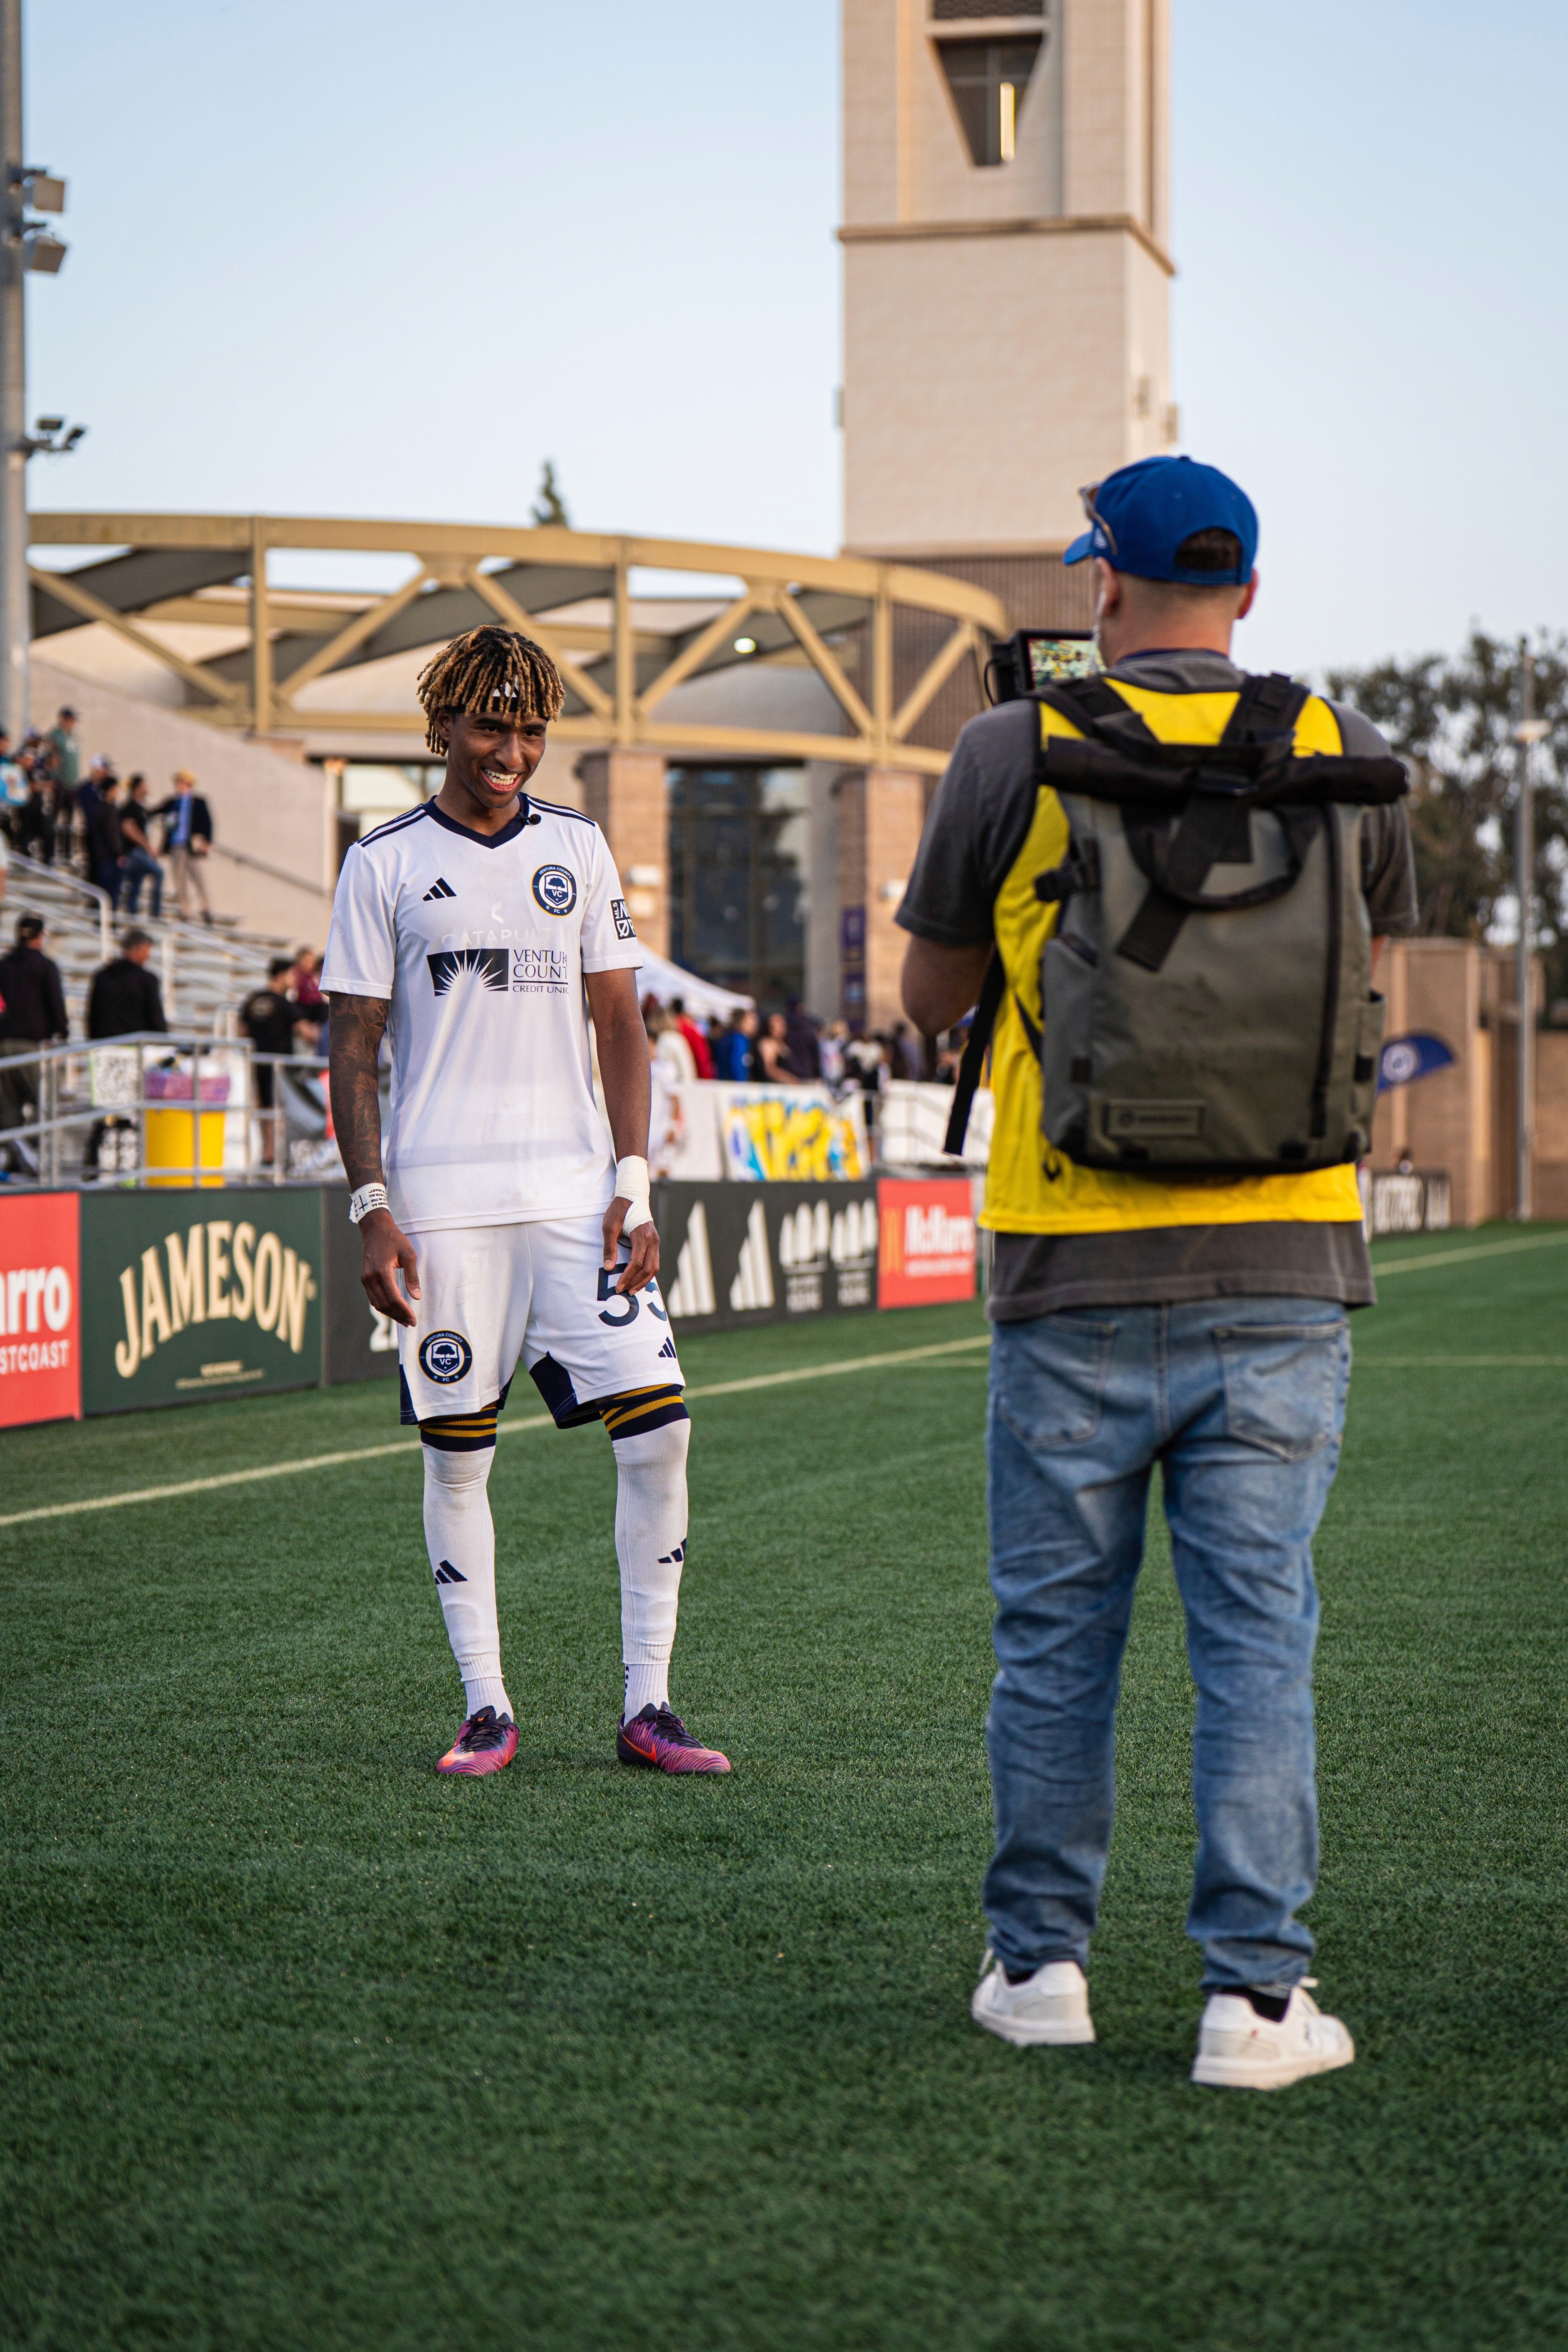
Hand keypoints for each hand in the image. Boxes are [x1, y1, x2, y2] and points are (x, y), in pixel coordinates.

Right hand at [359, 1207, 419, 1327]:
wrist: (375, 1229)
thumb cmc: (394, 1240)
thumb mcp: (409, 1254)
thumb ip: (412, 1277)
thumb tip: (416, 1297)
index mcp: (382, 1271)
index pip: (394, 1298)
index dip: (404, 1311)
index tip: (413, 1319)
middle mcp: (370, 1278)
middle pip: (385, 1304)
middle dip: (398, 1316)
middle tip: (410, 1323)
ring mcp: (365, 1279)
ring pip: (377, 1304)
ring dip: (390, 1314)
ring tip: (403, 1320)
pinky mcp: (364, 1279)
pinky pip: (373, 1298)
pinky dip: (383, 1306)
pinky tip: (393, 1310)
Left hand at [603, 1198, 658, 1293]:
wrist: (632, 1196)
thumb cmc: (619, 1210)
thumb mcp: (609, 1226)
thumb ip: (609, 1247)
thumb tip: (608, 1268)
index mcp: (642, 1236)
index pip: (636, 1263)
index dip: (627, 1277)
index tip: (618, 1286)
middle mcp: (653, 1240)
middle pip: (648, 1268)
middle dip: (636, 1282)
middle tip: (624, 1291)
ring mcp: (656, 1241)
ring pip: (654, 1267)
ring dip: (644, 1280)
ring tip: (632, 1289)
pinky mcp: (654, 1242)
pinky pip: (654, 1262)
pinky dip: (647, 1273)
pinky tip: (638, 1279)